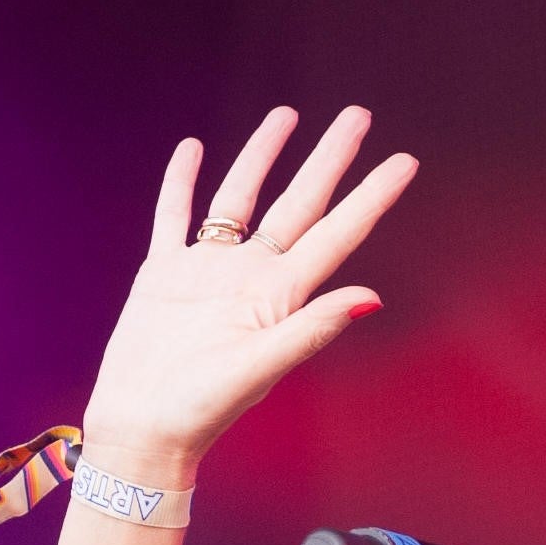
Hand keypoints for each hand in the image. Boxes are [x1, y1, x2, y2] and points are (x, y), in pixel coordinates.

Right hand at [80, 106, 415, 484]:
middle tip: (359, 114)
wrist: (140, 430)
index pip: (338, 234)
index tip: (405, 160)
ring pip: (241, 198)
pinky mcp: (164, 274)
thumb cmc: (200, 410)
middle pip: (299, 203)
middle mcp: (251, 277)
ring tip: (286, 115)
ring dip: (263, 156)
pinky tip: (193, 150)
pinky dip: (183, 182)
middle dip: (329, 158)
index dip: (372, 197)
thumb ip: (311, 328)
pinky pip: (176, 215)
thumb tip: (372, 297)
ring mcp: (207, 272)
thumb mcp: (259, 367)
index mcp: (280, 296)